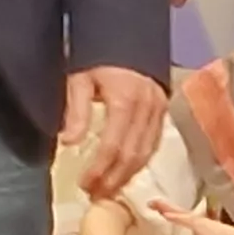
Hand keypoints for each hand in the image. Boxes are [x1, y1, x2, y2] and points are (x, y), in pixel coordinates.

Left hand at [63, 65, 168, 197]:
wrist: (126, 39)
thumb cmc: (95, 59)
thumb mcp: (79, 80)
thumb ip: (76, 111)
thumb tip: (69, 142)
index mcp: (125, 100)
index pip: (113, 145)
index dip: (99, 169)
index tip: (84, 184)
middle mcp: (147, 108)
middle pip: (133, 154)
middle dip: (114, 178)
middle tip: (95, 195)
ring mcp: (159, 110)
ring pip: (147, 152)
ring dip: (127, 175)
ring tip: (108, 190)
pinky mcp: (163, 111)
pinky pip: (154, 144)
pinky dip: (140, 162)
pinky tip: (126, 173)